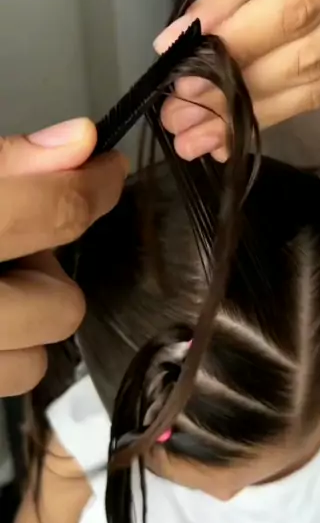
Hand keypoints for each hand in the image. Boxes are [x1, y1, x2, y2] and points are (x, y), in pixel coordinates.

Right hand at [0, 119, 126, 395]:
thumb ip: (6, 163)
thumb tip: (83, 142)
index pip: (52, 211)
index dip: (94, 185)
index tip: (107, 170)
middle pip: (61, 308)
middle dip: (45, 273)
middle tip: (9, 247)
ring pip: (36, 362)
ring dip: (23, 322)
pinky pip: (12, 380)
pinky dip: (6, 352)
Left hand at [155, 0, 319, 160]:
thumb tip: (192, 43)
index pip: (299, 6)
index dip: (240, 40)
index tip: (183, 59)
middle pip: (311, 52)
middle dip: (239, 87)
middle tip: (181, 110)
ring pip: (317, 81)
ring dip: (251, 111)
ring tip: (196, 132)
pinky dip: (273, 108)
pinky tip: (229, 128)